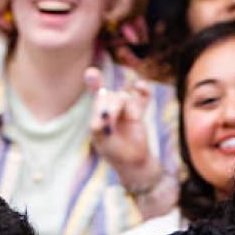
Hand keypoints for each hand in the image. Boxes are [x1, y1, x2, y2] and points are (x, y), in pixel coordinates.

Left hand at [84, 66, 158, 185]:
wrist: (132, 161)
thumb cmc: (113, 151)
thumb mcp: (100, 139)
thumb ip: (98, 124)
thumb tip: (104, 111)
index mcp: (98, 111)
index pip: (96, 91)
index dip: (94, 80)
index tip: (91, 73)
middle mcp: (111, 106)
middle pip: (110, 95)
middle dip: (110, 105)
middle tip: (110, 118)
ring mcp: (126, 108)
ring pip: (124, 96)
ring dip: (122, 105)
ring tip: (124, 119)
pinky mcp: (140, 112)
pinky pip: (143, 96)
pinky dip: (143, 89)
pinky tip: (139, 87)